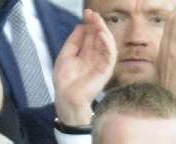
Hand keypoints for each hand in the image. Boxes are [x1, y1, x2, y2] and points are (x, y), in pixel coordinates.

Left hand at [52, 10, 116, 125]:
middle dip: (97, 24)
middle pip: (99, 36)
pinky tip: (101, 34)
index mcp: (86, 53)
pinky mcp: (106, 69)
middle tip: (92, 14)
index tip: (87, 13)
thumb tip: (81, 25)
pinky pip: (110, 54)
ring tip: (97, 21)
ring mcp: (102, 62)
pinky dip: (107, 43)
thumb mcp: (66, 55)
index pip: (91, 34)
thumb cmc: (65, 80)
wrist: (67, 97)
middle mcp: (95, 56)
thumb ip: (74, 41)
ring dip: (103, 30)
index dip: (90, 23)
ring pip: (107, 43)